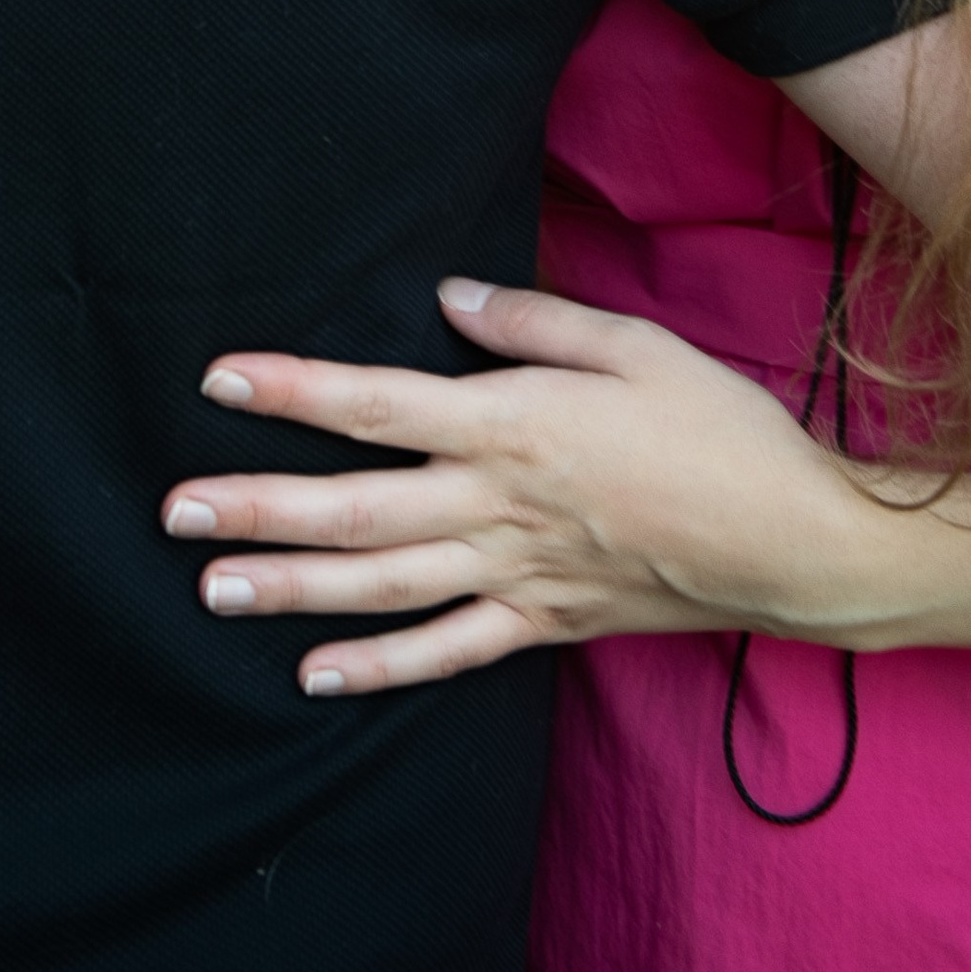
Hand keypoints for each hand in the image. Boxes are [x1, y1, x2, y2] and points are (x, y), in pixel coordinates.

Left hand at [164, 275, 970, 695]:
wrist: (796, 542)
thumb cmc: (721, 428)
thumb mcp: (634, 345)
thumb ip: (534, 322)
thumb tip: (448, 298)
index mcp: (516, 424)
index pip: (380, 405)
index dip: (296, 392)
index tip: (221, 379)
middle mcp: (500, 505)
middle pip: (358, 508)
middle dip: (260, 506)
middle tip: (173, 508)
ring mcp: (519, 574)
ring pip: (384, 587)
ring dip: (293, 588)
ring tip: (212, 586)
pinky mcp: (545, 624)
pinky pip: (448, 653)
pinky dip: (380, 668)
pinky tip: (314, 673)